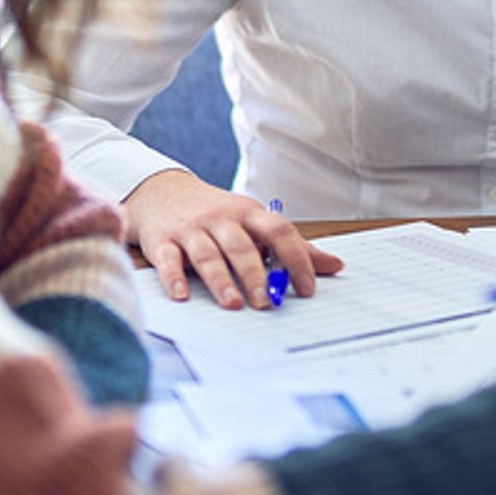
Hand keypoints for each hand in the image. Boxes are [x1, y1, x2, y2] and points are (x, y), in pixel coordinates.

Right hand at [123, 170, 345, 309]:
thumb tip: (335, 265)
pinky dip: (174, 278)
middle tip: (266, 302)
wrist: (160, 191)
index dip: (296, 259)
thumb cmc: (216, 213)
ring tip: (233, 304)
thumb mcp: (252, 221)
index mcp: (248, 213)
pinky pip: (168, 260)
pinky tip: (182, 296)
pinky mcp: (162, 240)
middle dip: (255, 274)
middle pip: (241, 245)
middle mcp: (220, 219)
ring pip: (207, 254)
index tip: (307, 288)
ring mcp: (190, 229)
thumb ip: (291, 245)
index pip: (278, 232)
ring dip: (220, 280)